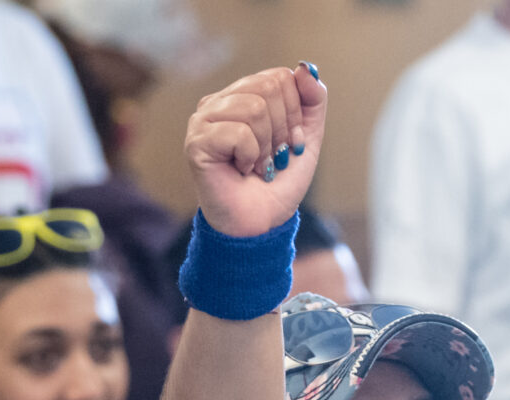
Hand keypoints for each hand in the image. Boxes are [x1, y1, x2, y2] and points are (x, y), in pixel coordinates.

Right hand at [184, 63, 326, 239]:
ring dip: (266, 145)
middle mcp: (218, 102)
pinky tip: (241, 170)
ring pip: (254, 108)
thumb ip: (312, 100)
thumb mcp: (307, 136)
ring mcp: (202, 121)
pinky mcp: (196, 143)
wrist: (260, 222)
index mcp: (241, 95)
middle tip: (274, 156)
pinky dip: (250, 156)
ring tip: (257, 165)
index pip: (278, 77)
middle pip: (268, 87)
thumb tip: (306, 67)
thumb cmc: (277, 182)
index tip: (290, 143)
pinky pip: (239, 133)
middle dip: (282, 128)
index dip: (294, 111)